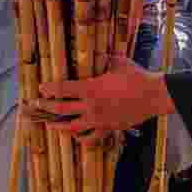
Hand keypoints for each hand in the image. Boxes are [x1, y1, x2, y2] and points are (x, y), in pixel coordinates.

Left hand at [33, 56, 174, 143]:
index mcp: (91, 88)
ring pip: (73, 128)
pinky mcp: (109, 129)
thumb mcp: (118, 62)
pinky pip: (92, 138)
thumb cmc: (136, 77)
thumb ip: (106, 58)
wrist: (153, 96)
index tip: (40, 88)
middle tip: (37, 105)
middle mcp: (91, 106)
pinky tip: (77, 138)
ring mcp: (99, 120)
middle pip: (61, 110)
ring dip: (59, 127)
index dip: (49, 90)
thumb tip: (100, 52)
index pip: (63, 90)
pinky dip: (82, 139)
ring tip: (50, 125)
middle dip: (46, 107)